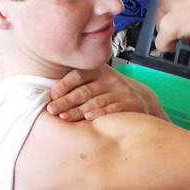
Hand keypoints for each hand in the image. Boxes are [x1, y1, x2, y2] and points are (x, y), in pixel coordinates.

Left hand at [47, 66, 166, 120]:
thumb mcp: (95, 84)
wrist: (141, 101)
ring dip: (79, 110)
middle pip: (84, 90)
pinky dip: (100, 113)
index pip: (78, 75)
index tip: (50, 96)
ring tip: (64, 117)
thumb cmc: (109, 95)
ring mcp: (121, 90)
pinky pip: (113, 108)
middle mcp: (109, 79)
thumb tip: (49, 97)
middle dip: (66, 101)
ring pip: (96, 100)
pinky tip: (88, 118)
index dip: (63, 85)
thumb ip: (76, 87)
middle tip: (52, 109)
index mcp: (98, 71)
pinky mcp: (131, 103)